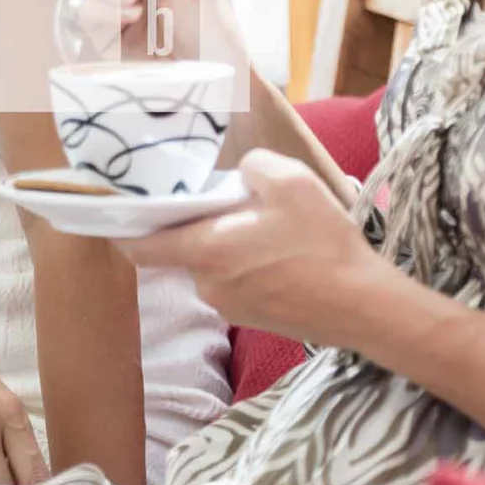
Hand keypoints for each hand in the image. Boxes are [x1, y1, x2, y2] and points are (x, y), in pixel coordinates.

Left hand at [117, 149, 394, 349]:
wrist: (363, 306)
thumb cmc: (321, 243)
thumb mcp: (289, 180)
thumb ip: (251, 167)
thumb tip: (240, 176)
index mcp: (205, 250)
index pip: (137, 247)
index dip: (123, 228)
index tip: (121, 208)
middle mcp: (207, 284)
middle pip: (178, 249)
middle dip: (190, 225)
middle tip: (215, 199)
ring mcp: (229, 306)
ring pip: (208, 264)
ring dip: (221, 244)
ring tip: (258, 223)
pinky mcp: (252, 318)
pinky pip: (231, 282)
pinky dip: (241, 263)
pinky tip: (275, 250)